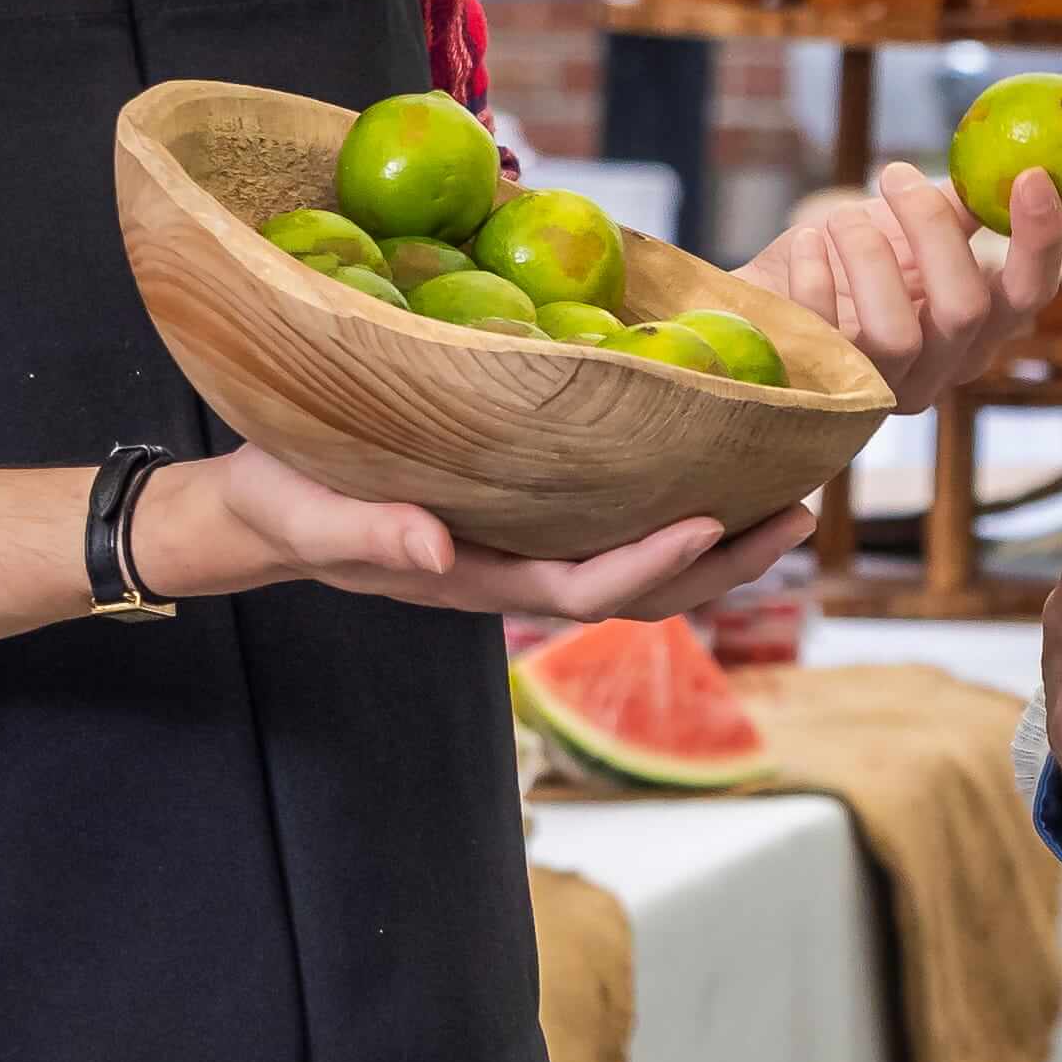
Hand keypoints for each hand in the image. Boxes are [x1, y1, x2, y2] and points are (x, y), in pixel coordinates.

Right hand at [146, 449, 806, 623]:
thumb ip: (370, 536)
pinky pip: (615, 528)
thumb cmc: (279, 503)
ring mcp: (525, 551)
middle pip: (641, 591)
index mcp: (475, 578)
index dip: (653, 563)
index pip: (584, 588)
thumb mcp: (309, 513)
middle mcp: (516, 573)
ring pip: (640, 566)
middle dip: (724, 563)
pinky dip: (674, 509)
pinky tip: (716, 469)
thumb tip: (440, 552)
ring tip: (791, 501)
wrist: (261, 511)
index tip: (714, 519)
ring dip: (720, 543)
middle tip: (801, 513)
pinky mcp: (524, 520)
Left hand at [748, 160, 1061, 413]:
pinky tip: (808, 243)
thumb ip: (956, 208)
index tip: (1031, 175)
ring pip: (897, 332)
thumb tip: (1002, 158)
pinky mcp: (820, 386)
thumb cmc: (841, 266)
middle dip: (931, 228)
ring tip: (840, 218)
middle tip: (895, 174)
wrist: (763, 306)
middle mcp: (938, 370)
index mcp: (974, 329)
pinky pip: (826, 335)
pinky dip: (816, 275)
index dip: (1039, 240)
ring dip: (867, 253)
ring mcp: (880, 388)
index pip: (1028, 296)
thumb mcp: (904, 232)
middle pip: (965, 310)